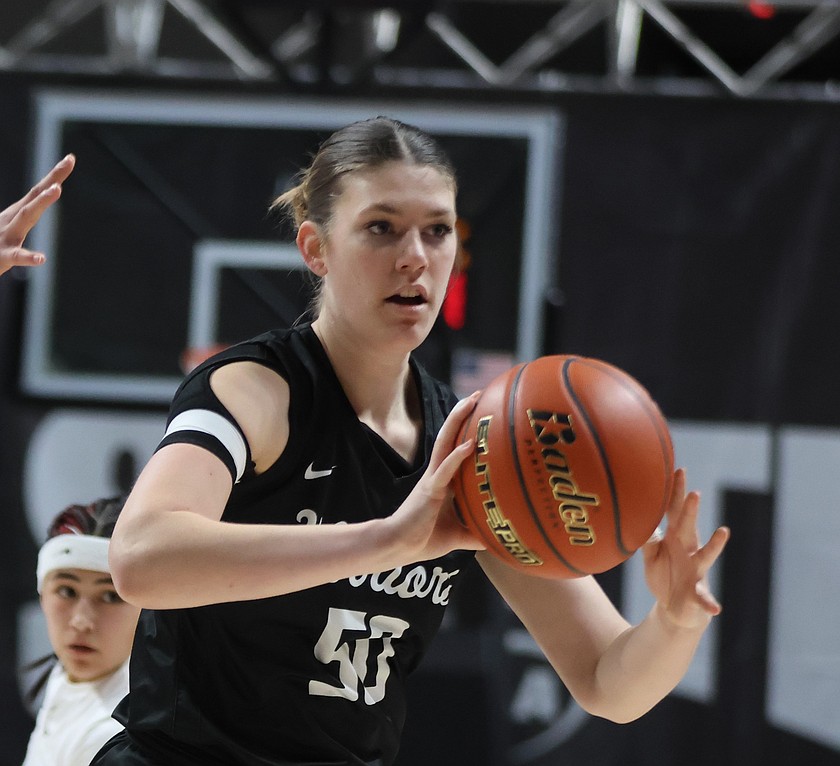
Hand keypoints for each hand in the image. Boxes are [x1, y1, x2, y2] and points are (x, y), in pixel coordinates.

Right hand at [0, 154, 74, 277]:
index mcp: (16, 214)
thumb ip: (23, 216)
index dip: (55, 176)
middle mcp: (12, 220)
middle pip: (35, 197)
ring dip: (42, 202)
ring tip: (57, 189)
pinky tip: (42, 258)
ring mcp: (7, 236)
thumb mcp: (9, 227)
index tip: (71, 158)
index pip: (38, 192)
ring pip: (26, 217)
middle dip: (52, 180)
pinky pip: (17, 256)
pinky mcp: (3, 256)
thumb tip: (35, 204)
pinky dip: (29, 257)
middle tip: (68, 163)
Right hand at [386, 391, 484, 561]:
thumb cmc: (425, 539)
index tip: (484, 412)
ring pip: (445, 442)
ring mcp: (433, 479)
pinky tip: (470, 444)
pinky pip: (445, 470)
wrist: (399, 547)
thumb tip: (502, 537)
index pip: (456, 447)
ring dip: (457, 420)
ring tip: (471, 401)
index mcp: (443, 480)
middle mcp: (438, 473)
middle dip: (463, 414)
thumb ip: (477, 531)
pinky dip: (457, 456)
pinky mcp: (430, 490)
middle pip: (449, 435)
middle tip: (479, 394)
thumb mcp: (459, 534)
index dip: (467, 429)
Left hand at [642, 468, 728, 629]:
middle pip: (688, 527)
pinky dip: (709, 602)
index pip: (674, 511)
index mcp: (675, 538)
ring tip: (723, 531)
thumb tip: (633, 516)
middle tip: (694, 492)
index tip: (678, 469)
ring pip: (705, 555)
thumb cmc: (664, 574)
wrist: (675, 608)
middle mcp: (688, 550)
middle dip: (691, 510)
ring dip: (714, 545)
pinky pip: (703, 597)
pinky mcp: (697, 593)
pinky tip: (716, 608)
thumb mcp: (650, 555)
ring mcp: (695, 570)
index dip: (676, 492)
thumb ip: (645, 537)